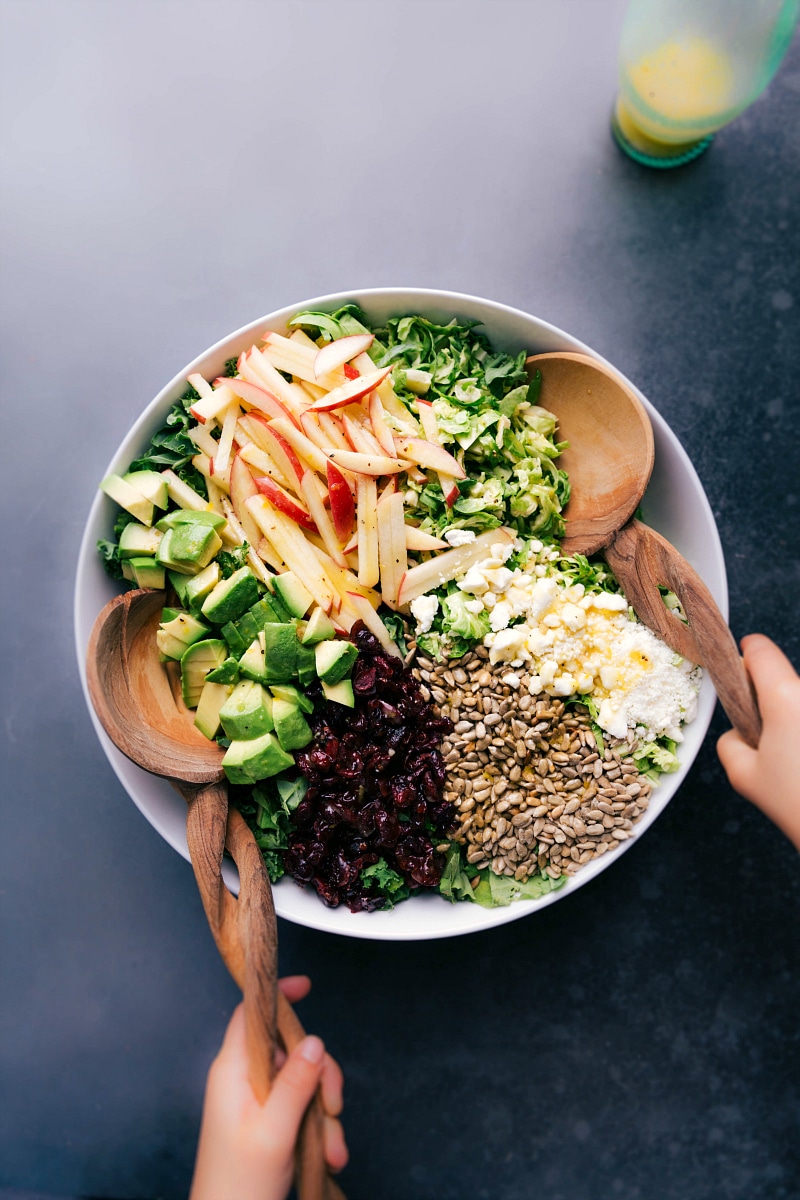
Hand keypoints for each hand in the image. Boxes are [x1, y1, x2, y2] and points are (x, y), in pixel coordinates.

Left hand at [190, 976, 347, 1199]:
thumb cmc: (238, 1183)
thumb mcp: (273, 1132)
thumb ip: (295, 1084)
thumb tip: (314, 1040)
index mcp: (232, 1072)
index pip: (250, 1014)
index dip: (275, 995)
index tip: (306, 986)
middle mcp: (243, 1079)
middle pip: (291, 1047)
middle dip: (321, 1074)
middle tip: (333, 1104)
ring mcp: (257, 1099)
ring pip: (303, 1079)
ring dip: (325, 1110)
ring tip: (331, 1148)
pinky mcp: (269, 1118)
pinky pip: (303, 1105)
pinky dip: (321, 1126)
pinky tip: (327, 1154)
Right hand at [717, 634, 799, 849]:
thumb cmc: (796, 803)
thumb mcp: (742, 774)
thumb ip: (730, 741)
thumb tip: (740, 732)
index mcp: (784, 697)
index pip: (759, 650)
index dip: (743, 656)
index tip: (738, 670)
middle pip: (781, 678)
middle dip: (767, 700)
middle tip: (763, 737)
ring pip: (798, 701)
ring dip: (791, 718)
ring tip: (791, 759)